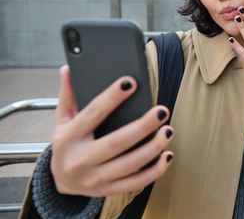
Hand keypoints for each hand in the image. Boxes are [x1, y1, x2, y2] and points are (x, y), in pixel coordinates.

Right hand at [50, 66, 173, 196]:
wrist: (61, 181)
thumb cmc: (67, 143)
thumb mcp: (62, 119)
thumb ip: (68, 94)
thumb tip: (69, 67)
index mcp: (68, 138)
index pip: (93, 113)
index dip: (112, 97)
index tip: (130, 82)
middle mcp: (81, 160)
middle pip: (116, 142)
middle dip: (142, 126)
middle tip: (162, 111)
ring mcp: (95, 178)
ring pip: (130, 164)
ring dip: (153, 148)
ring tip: (168, 130)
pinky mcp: (108, 190)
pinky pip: (135, 183)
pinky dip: (155, 171)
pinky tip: (167, 155)